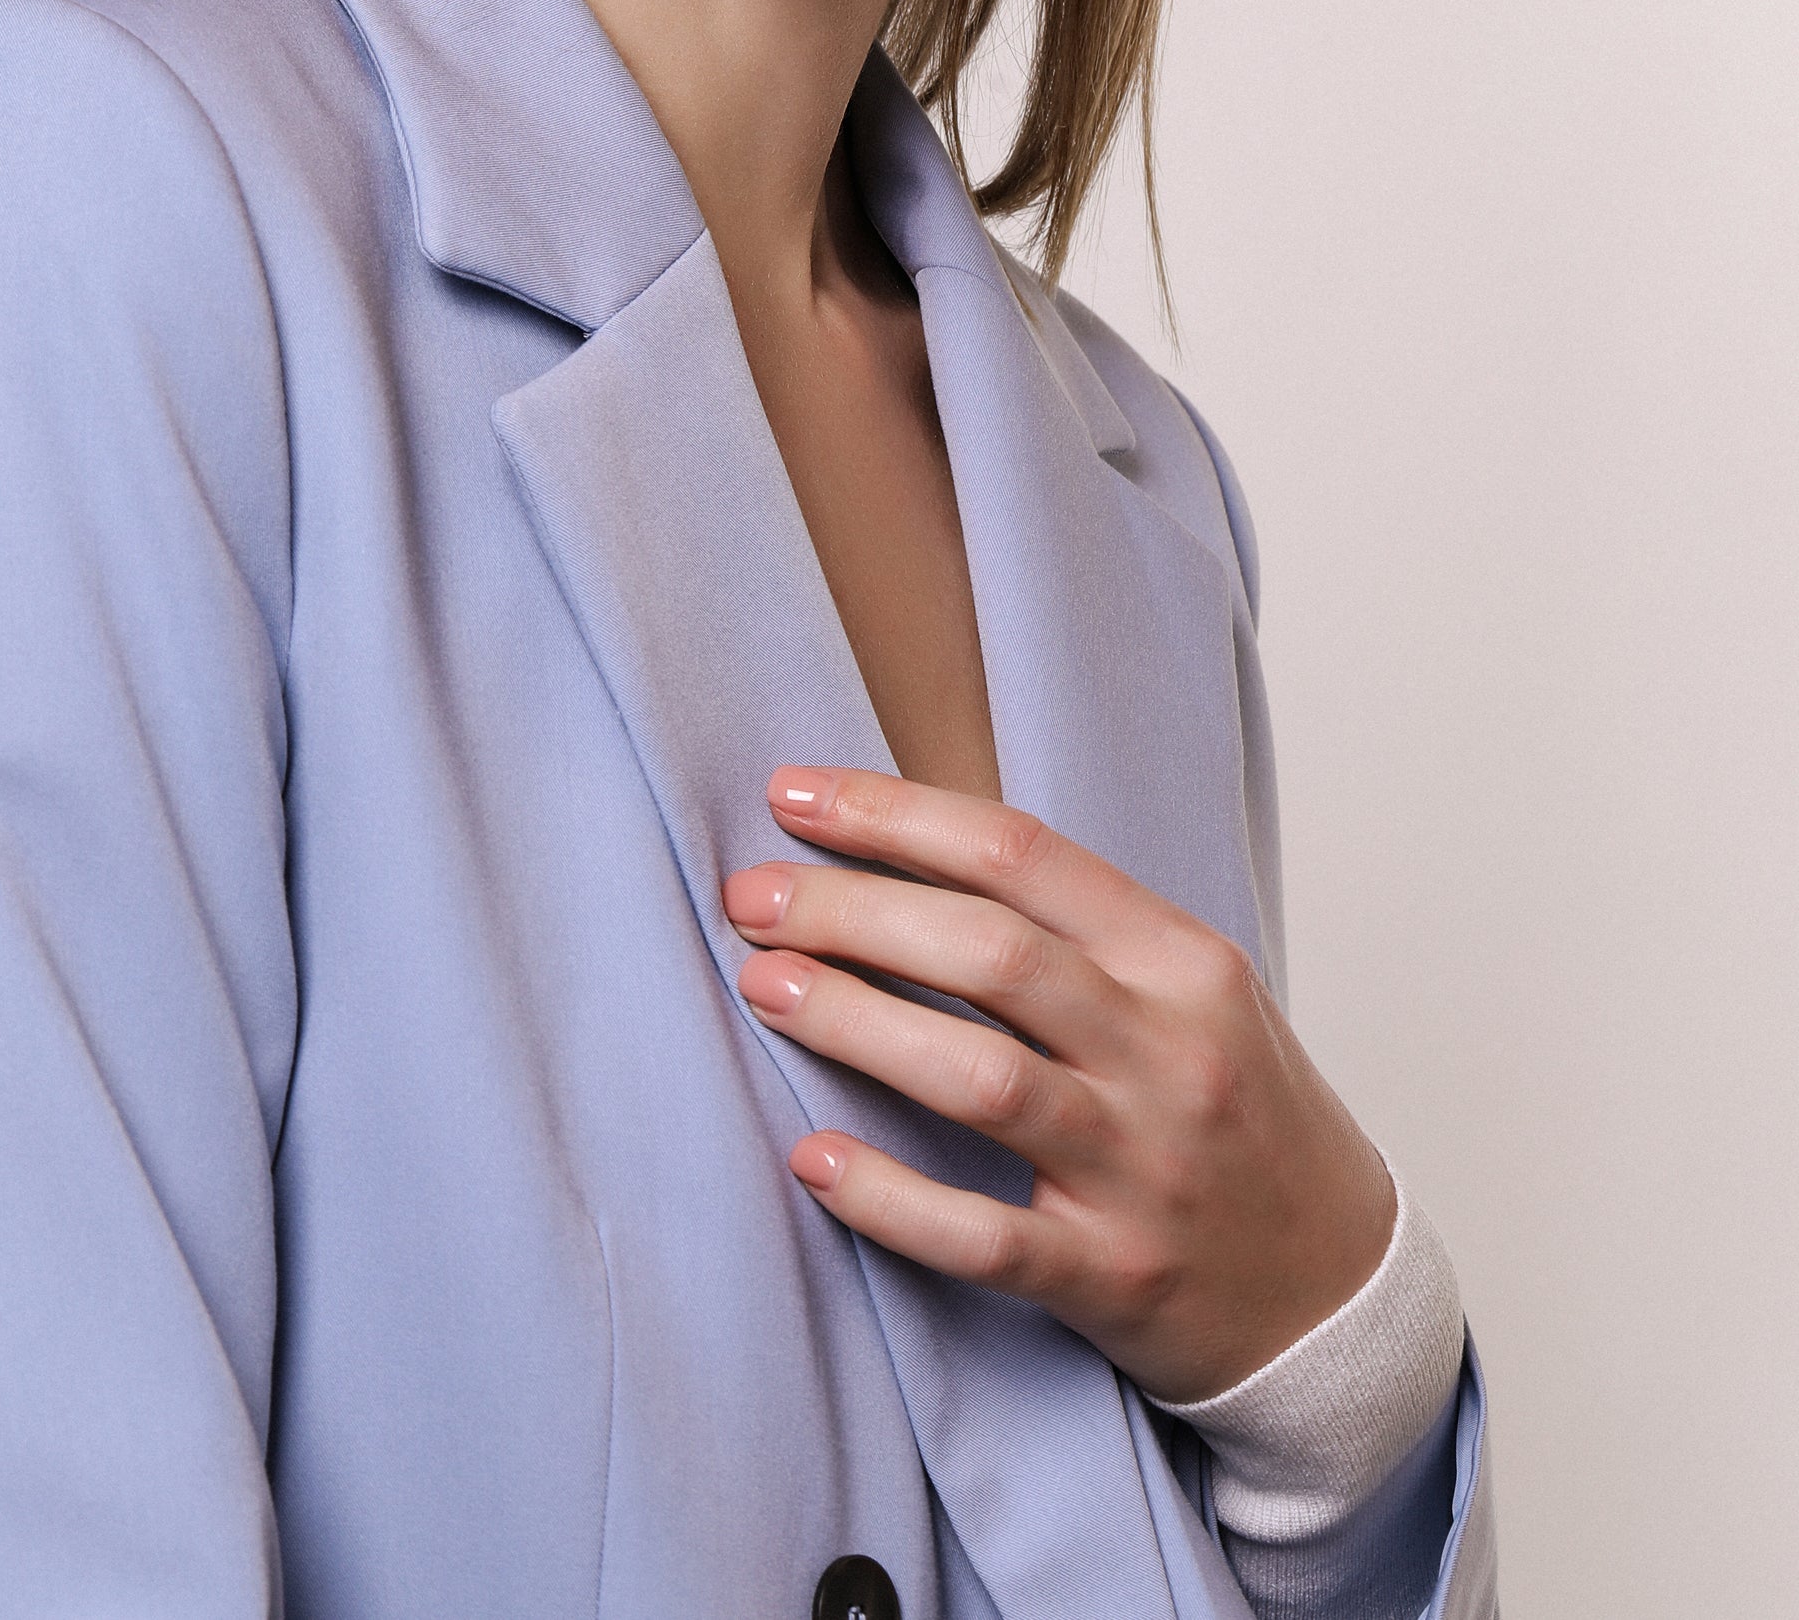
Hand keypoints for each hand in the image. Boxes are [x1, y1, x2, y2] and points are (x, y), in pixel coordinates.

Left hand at [722, 765, 1394, 1404]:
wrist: (1341, 1293)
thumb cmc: (1237, 1117)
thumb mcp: (1190, 993)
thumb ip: (1076, 929)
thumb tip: (904, 855)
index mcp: (1181, 960)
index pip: (1018, 852)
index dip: (891, 815)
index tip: (790, 796)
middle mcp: (1168, 1051)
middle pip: (988, 953)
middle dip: (849, 911)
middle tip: (749, 900)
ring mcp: (1143, 1168)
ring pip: (980, 1077)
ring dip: (855, 1023)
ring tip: (762, 986)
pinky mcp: (1113, 1278)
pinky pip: (984, 1236)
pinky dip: (890, 1197)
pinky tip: (813, 1159)